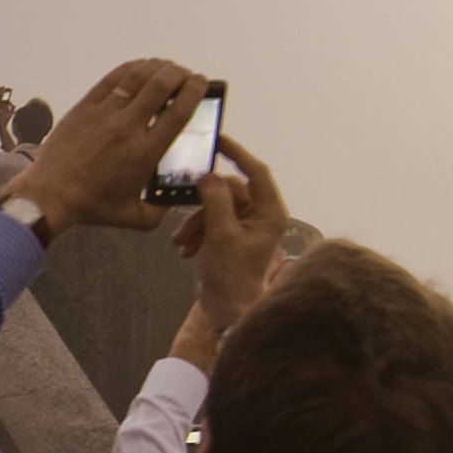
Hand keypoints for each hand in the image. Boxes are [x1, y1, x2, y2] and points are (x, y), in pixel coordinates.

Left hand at [9, 56, 204, 238]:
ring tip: (168, 67)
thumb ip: (160, 210)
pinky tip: (141, 68)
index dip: (194, 92)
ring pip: (137, 77)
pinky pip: (113, 79)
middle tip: (186, 75)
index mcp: (145, 152)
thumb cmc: (92, 206)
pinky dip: (131, 68)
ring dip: (157, 67)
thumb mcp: (135, 218)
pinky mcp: (86, 106)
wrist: (51, 195)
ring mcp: (105, 113)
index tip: (201, 84)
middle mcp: (128, 127)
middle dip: (179, 74)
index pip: (178, 112)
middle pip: (161, 85)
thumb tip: (174, 200)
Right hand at [172, 137, 293, 340]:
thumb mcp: (221, 236)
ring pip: (216, 205)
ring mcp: (246, 226)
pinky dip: (196, 231)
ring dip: (195, 222)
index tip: (217, 141)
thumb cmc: (232, 277)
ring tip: (181, 243)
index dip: (238, 153)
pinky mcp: (231, 235)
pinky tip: (186, 249)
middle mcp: (262, 216)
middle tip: (183, 214)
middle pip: (229, 190)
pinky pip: (211, 220)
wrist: (227, 312)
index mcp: (270, 213)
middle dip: (203, 204)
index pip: (256, 173)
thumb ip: (215, 201)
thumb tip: (208, 175)